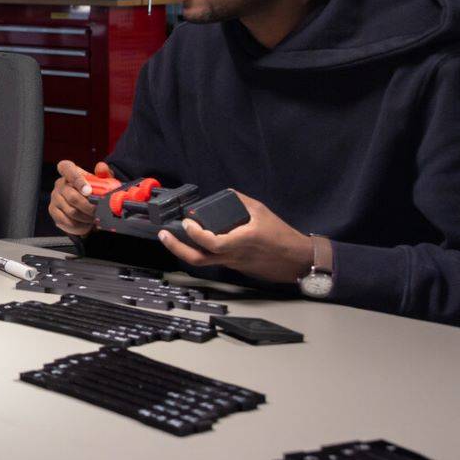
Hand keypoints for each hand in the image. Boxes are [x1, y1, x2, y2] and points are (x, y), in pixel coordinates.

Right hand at [48, 160, 112, 235]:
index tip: (88, 191)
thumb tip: (101, 167)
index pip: (66, 169)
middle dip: (89, 207)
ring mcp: (54, 197)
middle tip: (99, 211)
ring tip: (95, 218)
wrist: (87, 206)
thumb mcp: (102, 180)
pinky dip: (80, 225)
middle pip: (73, 197)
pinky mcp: (53, 211)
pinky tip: (87, 224)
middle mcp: (59, 183)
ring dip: (86, 217)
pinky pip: (67, 221)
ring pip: (71, 211)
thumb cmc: (94, 190)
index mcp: (69, 170)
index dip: (77, 179)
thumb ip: (103, 173)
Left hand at [158, 191, 314, 283]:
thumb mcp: (262, 212)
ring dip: (184, 250)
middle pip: (198, 259)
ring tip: (173, 238)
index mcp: (241, 241)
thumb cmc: (282, 237)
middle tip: (164, 235)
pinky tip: (195, 241)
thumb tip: (227, 193)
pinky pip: (213, 260)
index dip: (195, 234)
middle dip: (176, 248)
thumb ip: (242, 201)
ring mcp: (232, 263)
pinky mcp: (234, 267)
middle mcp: (233, 255)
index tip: (187, 223)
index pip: (211, 242)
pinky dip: (200, 251)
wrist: (296, 260)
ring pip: (202, 262)